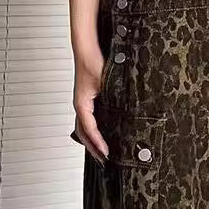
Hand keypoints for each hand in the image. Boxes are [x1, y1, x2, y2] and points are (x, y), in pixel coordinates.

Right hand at [73, 45, 108, 162]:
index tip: (106, 154)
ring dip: (92, 141)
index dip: (98, 143)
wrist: (86, 48)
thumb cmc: (93, 61)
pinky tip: (104, 134)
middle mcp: (81, 105)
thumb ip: (114, 97)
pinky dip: (94, 131)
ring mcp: (83, 102)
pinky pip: (89, 120)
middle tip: (105, 161)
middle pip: (84, 133)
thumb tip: (127, 111)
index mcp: (82, 104)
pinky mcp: (87, 99)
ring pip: (84, 128)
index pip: (89, 129)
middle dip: (94, 148)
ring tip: (103, 153)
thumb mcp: (106, 82)